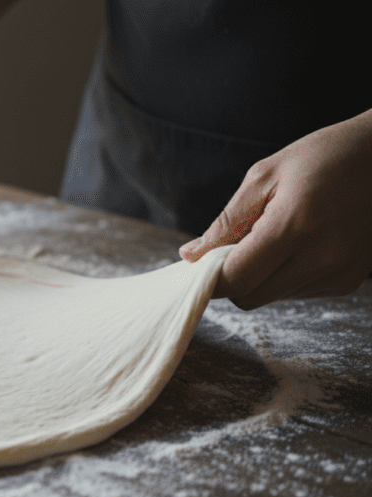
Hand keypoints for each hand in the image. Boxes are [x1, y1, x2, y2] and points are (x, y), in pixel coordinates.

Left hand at [180, 110, 371, 308]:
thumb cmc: (325, 157)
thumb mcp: (265, 176)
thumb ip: (226, 222)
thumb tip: (191, 256)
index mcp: (294, 227)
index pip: (235, 279)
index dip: (209, 277)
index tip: (199, 263)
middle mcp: (321, 258)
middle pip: (249, 296)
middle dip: (232, 277)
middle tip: (233, 245)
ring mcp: (338, 273)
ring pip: (271, 297)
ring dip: (259, 276)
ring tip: (273, 236)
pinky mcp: (347, 281)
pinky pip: (296, 292)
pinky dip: (283, 276)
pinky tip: (297, 244)